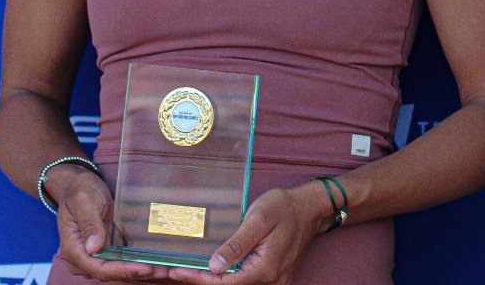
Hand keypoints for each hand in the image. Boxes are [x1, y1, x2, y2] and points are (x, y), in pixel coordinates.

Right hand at [50, 163, 170, 280]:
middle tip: (162, 271)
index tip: (143, 268)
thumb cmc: (79, 191)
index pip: (99, 268)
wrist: (79, 185)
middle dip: (135, 274)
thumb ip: (89, 223)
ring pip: (117, 271)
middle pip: (110, 273)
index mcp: (73, 250)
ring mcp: (94, 256)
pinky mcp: (105, 251)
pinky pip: (121, 262)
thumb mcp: (83, 201)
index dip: (122, 270)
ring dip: (139, 272)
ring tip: (164, 270)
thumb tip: (93, 248)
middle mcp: (82, 258)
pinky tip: (155, 263)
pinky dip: (137, 264)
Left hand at [167, 183, 330, 283]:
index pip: (224, 283)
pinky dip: (228, 277)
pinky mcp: (274, 276)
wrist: (310, 208)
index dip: (197, 278)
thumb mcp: (259, 219)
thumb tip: (214, 266)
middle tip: (174, 270)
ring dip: (212, 280)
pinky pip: (247, 281)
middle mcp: (271, 281)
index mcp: (265, 269)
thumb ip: (237, 244)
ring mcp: (274, 281)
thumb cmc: (285, 207)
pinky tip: (212, 269)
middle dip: (200, 280)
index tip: (175, 270)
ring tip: (189, 269)